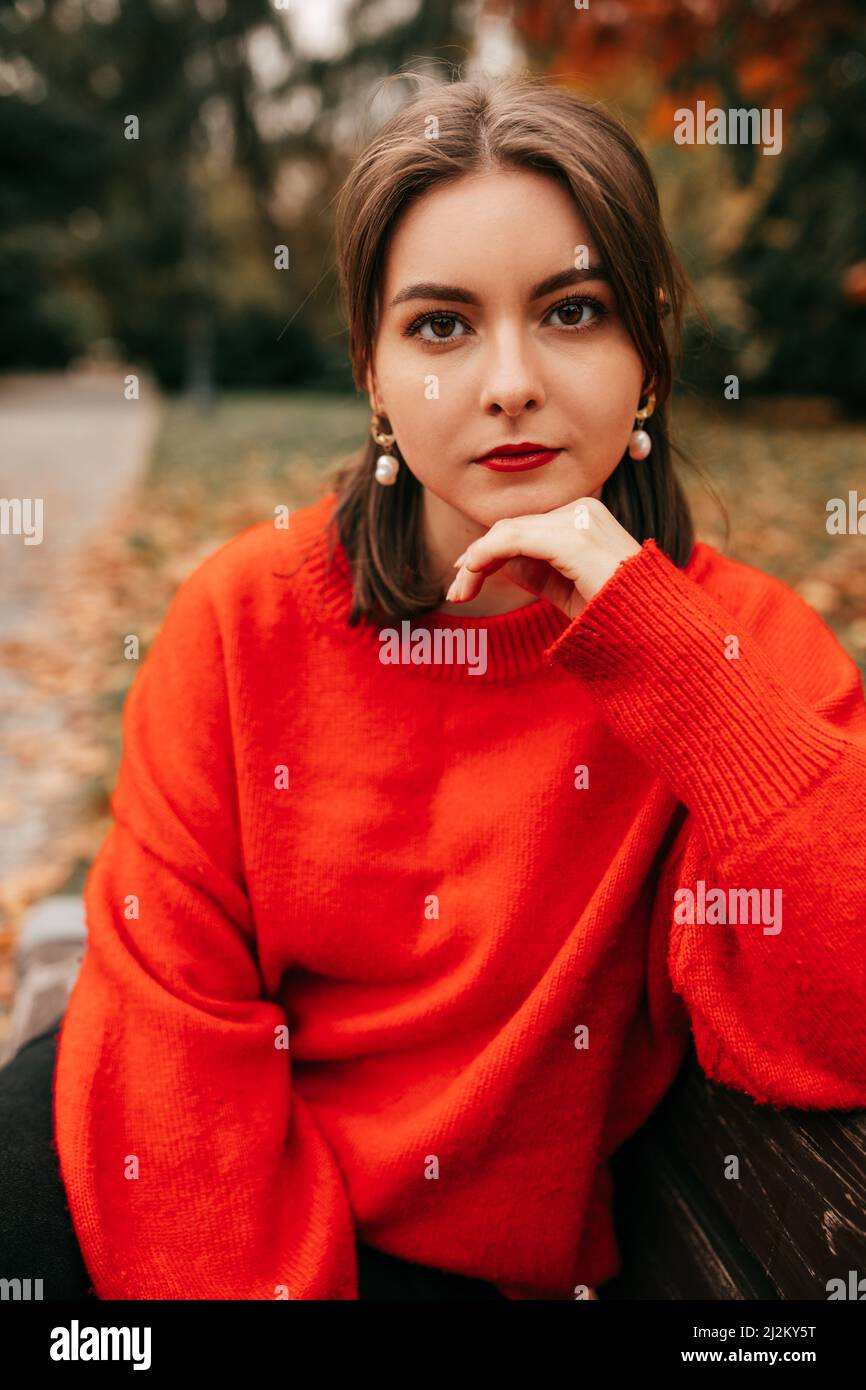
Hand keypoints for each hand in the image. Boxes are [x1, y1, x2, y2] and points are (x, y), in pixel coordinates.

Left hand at [444, 497, 642, 622]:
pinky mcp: (573, 538)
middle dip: (476, 559)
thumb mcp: (565, 587)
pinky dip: (485, 555)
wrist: (651, 633)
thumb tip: (494, 560)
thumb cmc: (613, 615)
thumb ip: (535, 569)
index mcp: (585, 516)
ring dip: (475, 562)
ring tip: (458, 593)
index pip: (523, 527)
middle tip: (455, 592)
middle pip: (511, 528)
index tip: (463, 580)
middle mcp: (583, 509)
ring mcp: (580, 520)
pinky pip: (514, 540)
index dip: (487, 552)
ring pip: (507, 532)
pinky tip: (469, 574)